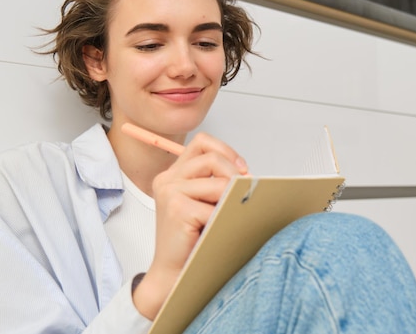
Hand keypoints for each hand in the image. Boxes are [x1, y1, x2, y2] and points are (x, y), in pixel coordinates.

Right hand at [132, 132, 247, 318]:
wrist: (174, 273)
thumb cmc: (192, 240)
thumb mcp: (204, 203)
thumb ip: (217, 183)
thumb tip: (248, 174)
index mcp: (172, 174)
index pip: (202, 142)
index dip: (225, 151)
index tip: (241, 169)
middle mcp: (167, 179)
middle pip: (212, 157)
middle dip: (234, 173)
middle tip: (245, 191)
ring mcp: (170, 192)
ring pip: (218, 182)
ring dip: (231, 199)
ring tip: (230, 214)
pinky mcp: (177, 208)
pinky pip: (216, 206)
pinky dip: (224, 218)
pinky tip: (219, 229)